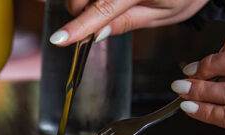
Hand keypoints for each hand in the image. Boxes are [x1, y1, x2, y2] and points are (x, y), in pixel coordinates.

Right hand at [49, 0, 208, 45]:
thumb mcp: (165, 15)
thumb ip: (127, 23)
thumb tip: (96, 34)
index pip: (103, 8)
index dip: (79, 26)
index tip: (58, 40)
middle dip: (79, 11)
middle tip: (93, 24)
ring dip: (84, 0)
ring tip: (104, 6)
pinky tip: (101, 2)